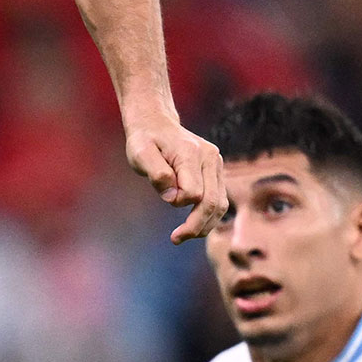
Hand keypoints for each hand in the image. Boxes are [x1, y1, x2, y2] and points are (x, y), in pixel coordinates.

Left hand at [125, 118, 228, 243]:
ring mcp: (216, 164)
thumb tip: (172, 197)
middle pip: (212, 202)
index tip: (163, 197)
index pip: (194, 193)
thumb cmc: (145, 140)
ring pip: (220, 204)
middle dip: (196, 226)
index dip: (178, 202)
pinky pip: (219, 199)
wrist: (156, 123)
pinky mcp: (217, 171)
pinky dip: (208, 216)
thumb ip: (156, 174)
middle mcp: (210, 158)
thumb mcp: (140, 153)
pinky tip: (193, 225)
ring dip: (205, 225)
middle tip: (175, 239)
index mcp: (191, 154)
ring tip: (183, 236)